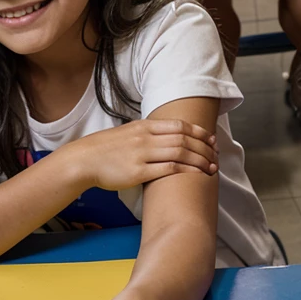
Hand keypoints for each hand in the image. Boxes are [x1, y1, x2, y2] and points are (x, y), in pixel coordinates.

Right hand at [70, 119, 217, 190]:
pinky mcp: (137, 172)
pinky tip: (195, 174)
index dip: (199, 132)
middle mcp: (146, 137)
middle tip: (216, 155)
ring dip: (200, 160)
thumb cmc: (107, 148)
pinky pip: (168, 169)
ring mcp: (142, 154)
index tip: (212, 139)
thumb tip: (171, 135)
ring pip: (180, 153)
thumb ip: (150, 132)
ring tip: (211, 167)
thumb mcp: (130, 131)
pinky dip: (186, 170)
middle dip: (204, 148)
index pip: (180, 126)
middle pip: (184, 140)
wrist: (84, 160)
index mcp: (145, 125)